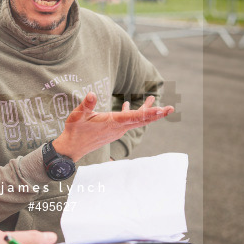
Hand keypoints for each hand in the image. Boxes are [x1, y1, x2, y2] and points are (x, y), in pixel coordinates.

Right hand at [53, 92, 173, 161]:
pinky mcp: (113, 131)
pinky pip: (127, 121)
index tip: (162, 110)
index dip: (149, 113)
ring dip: (146, 111)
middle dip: (156, 114)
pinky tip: (128, 104)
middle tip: (171, 108)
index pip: (134, 117)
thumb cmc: (74, 131)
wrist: (72, 149)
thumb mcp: (77, 116)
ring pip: (136, 120)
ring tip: (153, 98)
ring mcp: (117, 130)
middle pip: (142, 120)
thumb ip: (86, 105)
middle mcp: (118, 128)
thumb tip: (91, 94)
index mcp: (112, 122)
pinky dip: (132, 113)